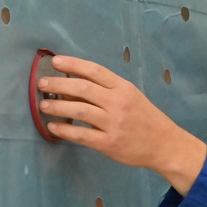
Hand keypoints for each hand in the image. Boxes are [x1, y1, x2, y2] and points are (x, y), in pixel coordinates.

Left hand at [38, 55, 206, 193]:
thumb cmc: (144, 118)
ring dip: (57, 106)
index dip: (73, 64)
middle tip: (41, 83)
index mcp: (123, 88)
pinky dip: (64, 130)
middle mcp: (118, 103)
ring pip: (79, 110)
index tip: (55, 61)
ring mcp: (113, 123)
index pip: (95, 71)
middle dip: (58, 84)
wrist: (164, 145)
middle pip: (82, 88)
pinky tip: (53, 127)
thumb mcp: (131, 96)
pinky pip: (81, 135)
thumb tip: (72, 86)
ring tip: (43, 105)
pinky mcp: (108, 143)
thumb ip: (106, 90)